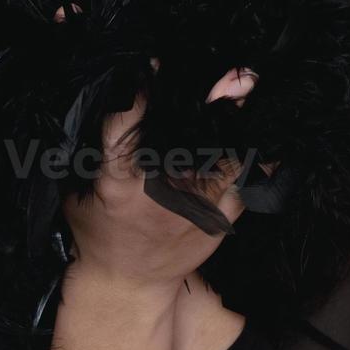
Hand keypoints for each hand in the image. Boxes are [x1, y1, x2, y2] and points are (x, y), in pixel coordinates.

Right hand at [53, 4, 246, 292]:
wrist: (126, 286)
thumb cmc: (97, 230)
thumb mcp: (79, 189)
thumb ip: (97, 149)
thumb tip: (113, 98)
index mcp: (119, 182)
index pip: (127, 129)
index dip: (143, 94)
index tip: (156, 63)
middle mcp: (160, 193)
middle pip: (190, 136)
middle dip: (211, 102)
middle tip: (233, 72)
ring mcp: (194, 208)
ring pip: (224, 157)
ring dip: (239, 121)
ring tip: (250, 85)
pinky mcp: (218, 221)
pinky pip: (246, 183)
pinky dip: (257, 155)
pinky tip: (269, 127)